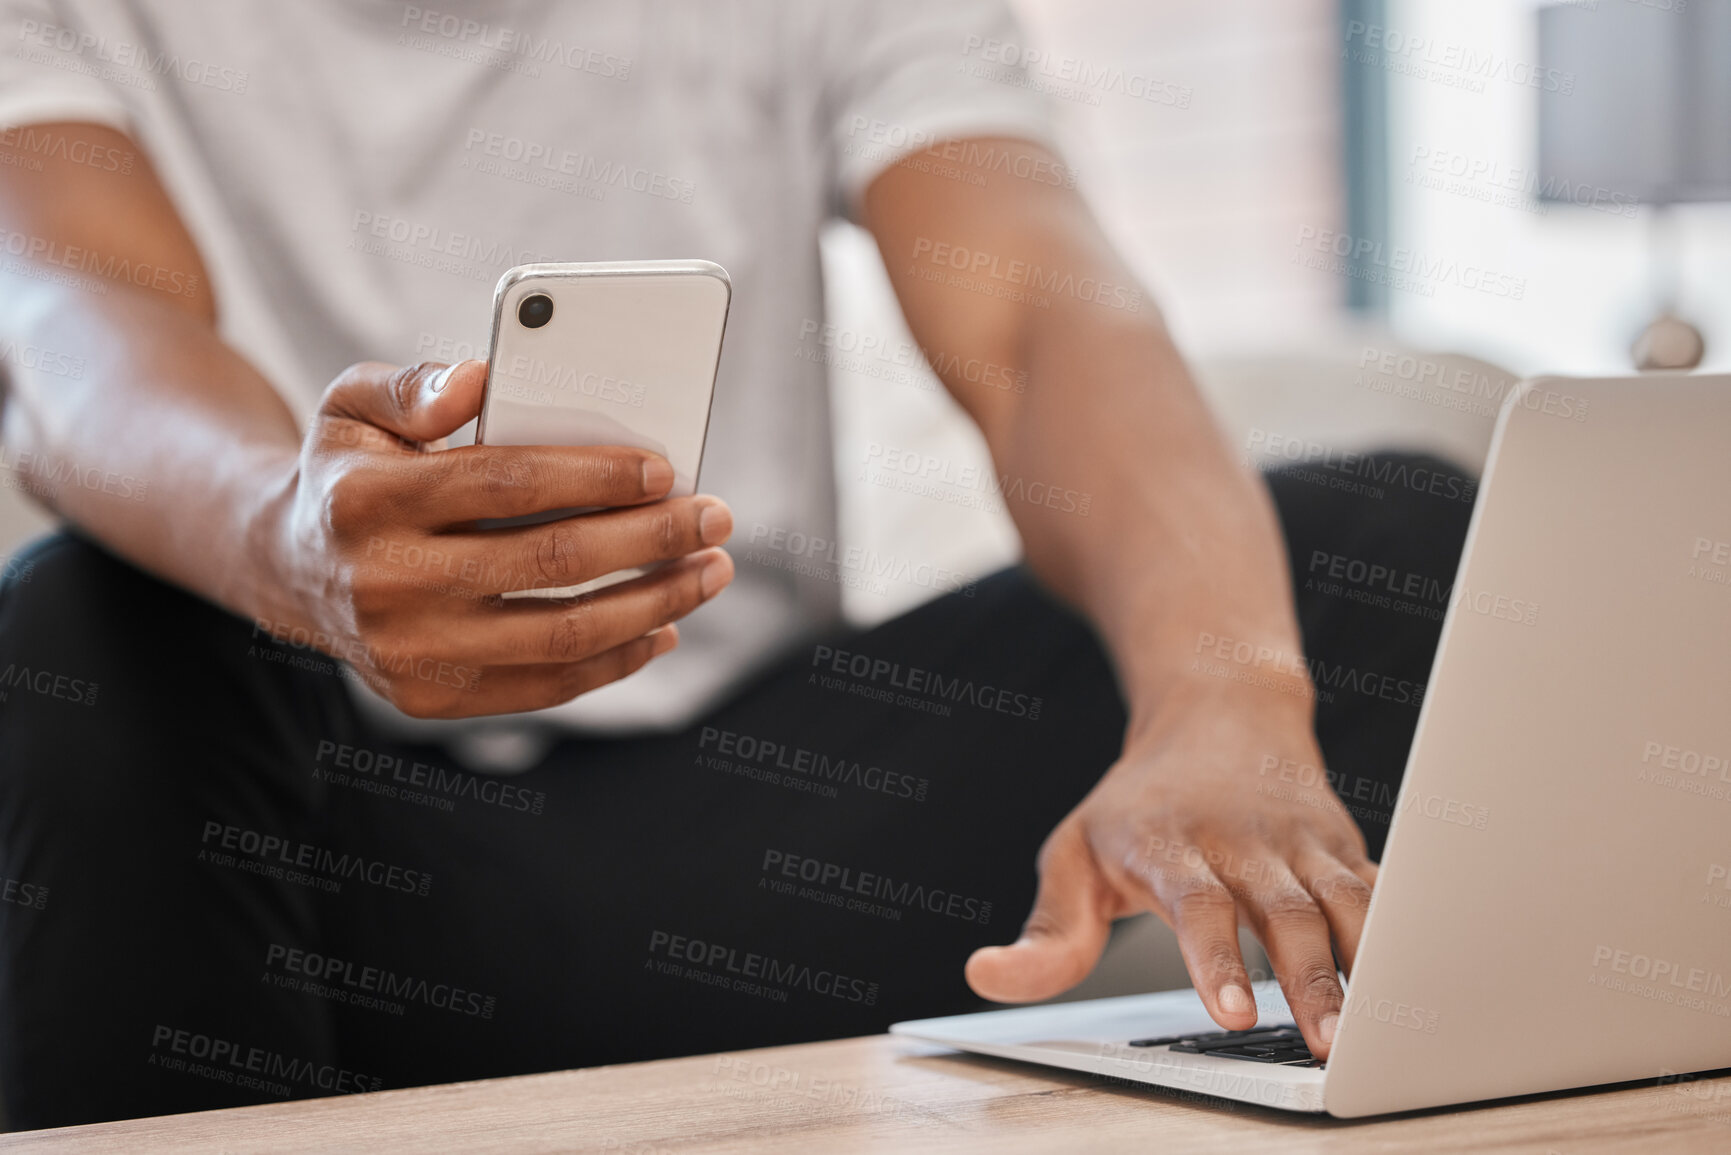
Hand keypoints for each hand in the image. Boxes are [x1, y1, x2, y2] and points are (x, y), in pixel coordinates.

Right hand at [255, 359, 733, 717]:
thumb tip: (480, 379)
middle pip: (550, 561)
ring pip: (562, 634)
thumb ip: (413, 385)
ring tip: (709, 572)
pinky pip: (546, 686)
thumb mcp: (351, 403)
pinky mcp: (430, 698)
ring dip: (654, 604)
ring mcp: (408, 652)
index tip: (665, 470)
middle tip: (715, 518)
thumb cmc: (350, 472)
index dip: (596, 476)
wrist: (288, 568)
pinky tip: (662, 626)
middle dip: (651, 538)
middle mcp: (384, 584)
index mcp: (366, 500)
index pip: (505, 482)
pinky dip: (616, 659)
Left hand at [965, 685, 1376, 1058]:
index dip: (1214, 955)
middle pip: (1282, 910)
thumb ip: (1045, 932)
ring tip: (1372, 1029)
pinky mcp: (1343, 848)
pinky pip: (1380, 892)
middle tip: (1323, 1042)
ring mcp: (1299, 842)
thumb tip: (987, 977)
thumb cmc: (1138, 803)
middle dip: (1307, 977)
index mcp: (1168, 842)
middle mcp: (1241, 838)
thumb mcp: (1073, 854)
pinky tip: (1413, 983)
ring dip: (1362, 965)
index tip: (1230, 1012)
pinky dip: (1401, 935)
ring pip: (1343, 902)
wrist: (1219, 714)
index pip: (1195, 901)